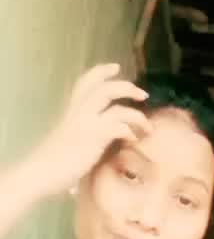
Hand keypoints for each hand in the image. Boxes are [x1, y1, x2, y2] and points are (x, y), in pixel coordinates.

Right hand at [27, 63, 151, 198]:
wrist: (40, 171)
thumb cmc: (51, 163)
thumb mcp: (66, 144)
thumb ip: (79, 140)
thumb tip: (85, 152)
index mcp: (71, 112)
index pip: (86, 83)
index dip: (101, 72)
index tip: (116, 67)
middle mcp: (78, 113)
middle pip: (104, 88)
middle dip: (126, 87)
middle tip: (143, 94)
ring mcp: (86, 124)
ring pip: (114, 105)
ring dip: (136, 113)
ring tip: (148, 125)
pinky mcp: (93, 137)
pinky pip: (117, 125)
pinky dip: (129, 130)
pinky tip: (133, 140)